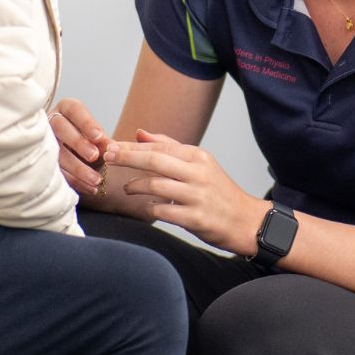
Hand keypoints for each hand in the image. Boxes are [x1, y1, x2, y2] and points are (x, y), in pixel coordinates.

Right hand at [48, 98, 109, 197]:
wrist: (73, 154)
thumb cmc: (87, 140)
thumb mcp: (96, 137)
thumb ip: (104, 141)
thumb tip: (111, 148)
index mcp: (66, 109)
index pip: (75, 110)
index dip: (86, 123)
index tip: (99, 137)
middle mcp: (51, 122)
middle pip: (60, 128)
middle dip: (78, 143)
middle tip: (95, 156)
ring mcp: (44, 142)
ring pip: (56, 153)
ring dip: (77, 168)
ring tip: (96, 180)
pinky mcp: (42, 163)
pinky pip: (56, 172)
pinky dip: (75, 181)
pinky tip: (90, 188)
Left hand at [107, 131, 268, 254]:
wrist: (246, 221)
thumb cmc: (218, 191)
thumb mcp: (199, 163)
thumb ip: (169, 147)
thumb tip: (139, 133)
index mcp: (198, 156)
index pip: (159, 145)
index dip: (131, 146)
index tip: (111, 147)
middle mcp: (198, 173)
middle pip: (155, 160)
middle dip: (127, 157)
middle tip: (108, 158)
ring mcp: (197, 196)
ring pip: (156, 185)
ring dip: (136, 186)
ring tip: (127, 188)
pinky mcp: (196, 219)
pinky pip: (164, 211)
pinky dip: (150, 207)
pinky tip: (145, 206)